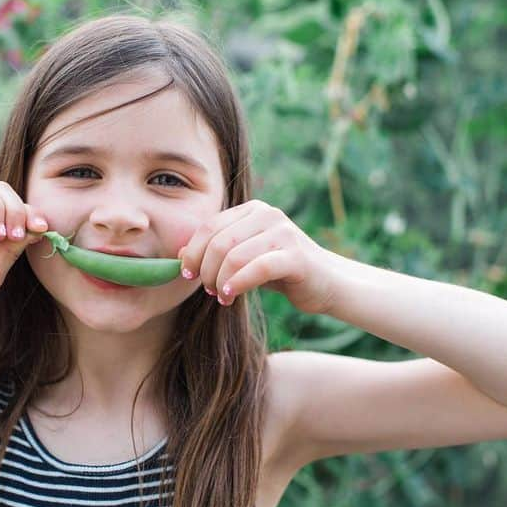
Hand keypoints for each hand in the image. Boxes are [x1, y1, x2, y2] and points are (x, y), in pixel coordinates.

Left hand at [176, 199, 340, 314]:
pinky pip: (256, 269)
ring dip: (220, 281)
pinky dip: (238, 284)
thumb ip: (218, 252)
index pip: (209, 226)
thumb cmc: (281, 272)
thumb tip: (179, 254)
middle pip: (218, 242)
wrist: (327, 283)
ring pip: (233, 256)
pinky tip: (231, 296)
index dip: (192, 252)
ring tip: (222, 296)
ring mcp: (283, 233)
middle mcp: (268, 215)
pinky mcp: (295, 256)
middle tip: (208, 290)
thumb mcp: (245, 258)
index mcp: (252, 210)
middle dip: (205, 270)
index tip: (186, 274)